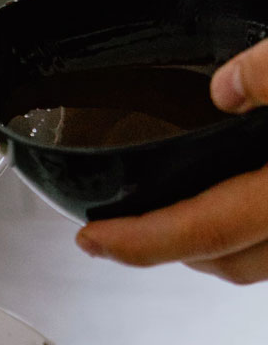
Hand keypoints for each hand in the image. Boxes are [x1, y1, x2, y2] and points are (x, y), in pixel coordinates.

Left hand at [76, 39, 267, 283]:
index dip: (140, 241)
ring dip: (207, 243)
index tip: (92, 240)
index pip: (205, 228)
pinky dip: (242, 227)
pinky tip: (224, 191)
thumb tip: (227, 86)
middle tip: (111, 235)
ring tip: (160, 218)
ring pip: (256, 256)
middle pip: (227, 258)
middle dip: (162, 250)